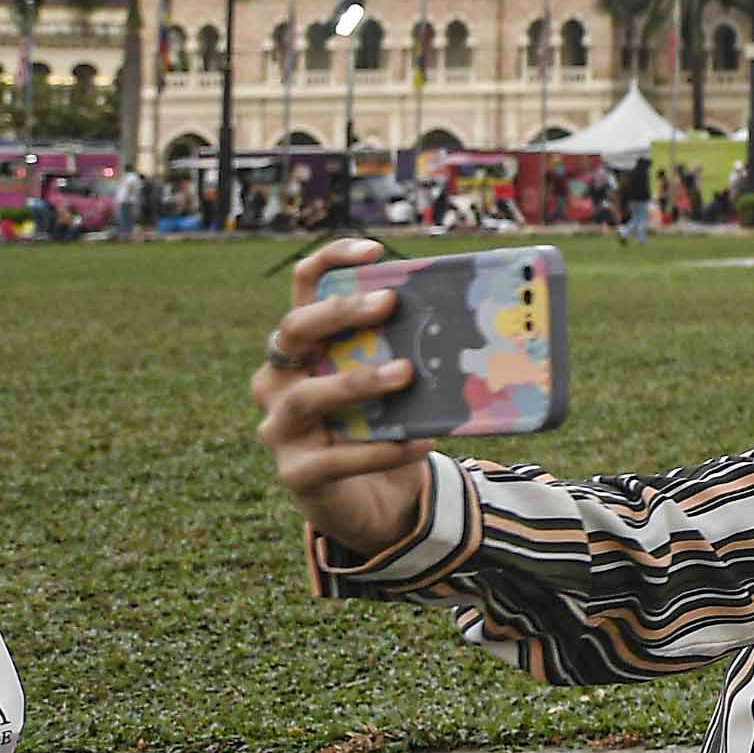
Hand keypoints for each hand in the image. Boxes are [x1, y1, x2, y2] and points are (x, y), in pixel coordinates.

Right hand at [251, 237, 435, 561]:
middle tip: (389, 304)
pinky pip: (334, 459)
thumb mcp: (397, 384)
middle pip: (292, 331)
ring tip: (405, 373)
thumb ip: (413, 352)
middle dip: (339, 314)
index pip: (303, 287)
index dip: (330, 261)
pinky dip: (379, 449)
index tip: (374, 250)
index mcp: (302, 345)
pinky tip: (420, 440)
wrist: (374, 501)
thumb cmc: (384, 425)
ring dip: (356, 381)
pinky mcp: (297, 474)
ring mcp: (279, 428)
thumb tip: (475, 320)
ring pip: (305, 397)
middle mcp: (278, 379)